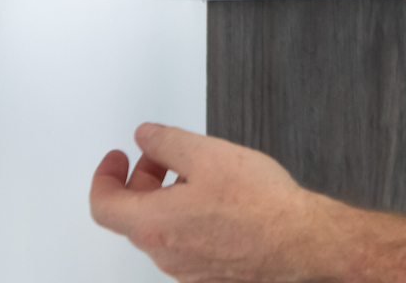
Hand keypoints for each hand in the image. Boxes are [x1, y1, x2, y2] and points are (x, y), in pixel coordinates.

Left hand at [90, 123, 342, 282]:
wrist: (301, 240)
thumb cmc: (260, 205)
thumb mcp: (207, 153)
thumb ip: (166, 141)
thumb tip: (146, 136)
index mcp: (154, 224)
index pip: (104, 205)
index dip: (105, 177)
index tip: (117, 157)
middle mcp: (165, 252)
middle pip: (132, 216)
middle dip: (140, 180)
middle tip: (158, 156)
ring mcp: (186, 268)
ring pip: (160, 228)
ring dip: (165, 197)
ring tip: (196, 172)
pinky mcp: (209, 272)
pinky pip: (184, 241)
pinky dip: (185, 216)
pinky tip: (215, 197)